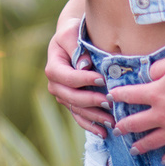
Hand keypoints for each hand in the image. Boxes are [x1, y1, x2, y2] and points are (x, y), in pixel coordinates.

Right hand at [45, 21, 112, 135]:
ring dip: (94, 117)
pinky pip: (79, 117)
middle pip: (71, 97)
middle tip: (110, 101)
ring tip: (112, 121)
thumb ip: (75, 46)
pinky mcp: (71, 103)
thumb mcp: (71, 32)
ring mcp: (63, 96)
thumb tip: (83, 65)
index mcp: (53, 67)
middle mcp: (55, 84)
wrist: (72, 39)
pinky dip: (90, 126)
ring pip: (77, 110)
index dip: (84, 80)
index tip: (102, 78)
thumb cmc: (73, 33)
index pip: (68, 77)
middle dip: (91, 101)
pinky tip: (104, 133)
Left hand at [109, 53, 164, 162]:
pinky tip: (164, 160)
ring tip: (133, 150)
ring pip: (152, 141)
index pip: (130, 95)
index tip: (110, 98)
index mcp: (156, 93)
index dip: (118, 96)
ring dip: (140, 146)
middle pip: (135, 123)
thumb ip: (158, 68)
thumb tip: (148, 74)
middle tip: (116, 129)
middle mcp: (161, 115)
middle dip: (123, 126)